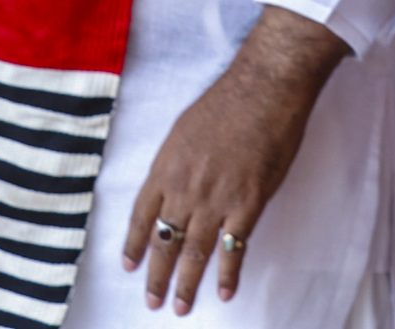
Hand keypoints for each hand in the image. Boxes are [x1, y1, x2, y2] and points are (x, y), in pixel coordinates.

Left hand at [124, 7, 344, 314]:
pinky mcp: (248, 203)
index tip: (129, 265)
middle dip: (157, 276)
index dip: (133, 244)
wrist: (265, 87)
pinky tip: (225, 290)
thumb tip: (175, 182)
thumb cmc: (229, 99)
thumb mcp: (185, 127)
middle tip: (153, 301)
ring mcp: (215, 199)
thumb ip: (177, 160)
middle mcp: (184, 189)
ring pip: (194, 251)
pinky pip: (234, 247)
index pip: (141, 216)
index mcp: (166, 168)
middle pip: (164, 242)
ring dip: (186, 283)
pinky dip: (229, 272)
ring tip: (180, 307)